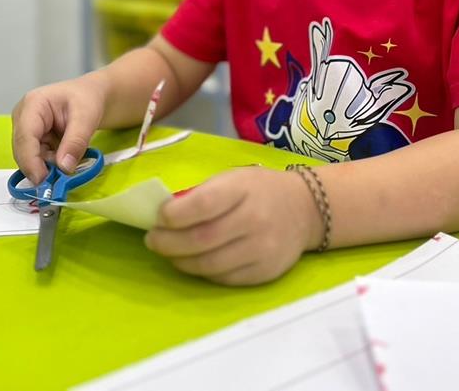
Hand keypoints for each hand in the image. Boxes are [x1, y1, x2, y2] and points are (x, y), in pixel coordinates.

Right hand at [11, 75, 106, 183]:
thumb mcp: (87, 117)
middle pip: (23, 150)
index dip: (31, 161)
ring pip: (29, 158)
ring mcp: (25, 130)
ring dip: (47, 167)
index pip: (25, 137)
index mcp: (32, 104)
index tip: (43, 180)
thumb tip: (64, 168)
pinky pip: (37, 159)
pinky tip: (65, 159)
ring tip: (69, 160)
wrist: (91, 96)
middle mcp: (23, 117)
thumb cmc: (87, 98)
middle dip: (39, 167)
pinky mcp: (32, 141)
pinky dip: (50, 165)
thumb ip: (76, 141)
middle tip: (60, 180)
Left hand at [144, 167, 320, 285]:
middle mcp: (255, 220)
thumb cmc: (259, 189)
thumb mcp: (233, 179)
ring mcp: (262, 249)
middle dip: (169, 243)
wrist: (306, 209)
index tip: (158, 217)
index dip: (174, 215)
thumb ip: (203, 195)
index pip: (204, 204)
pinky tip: (194, 262)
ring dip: (181, 261)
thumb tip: (164, 217)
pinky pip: (224, 279)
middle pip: (202, 239)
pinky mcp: (265, 272)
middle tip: (152, 241)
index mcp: (243, 189)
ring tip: (169, 253)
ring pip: (210, 265)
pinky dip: (202, 272)